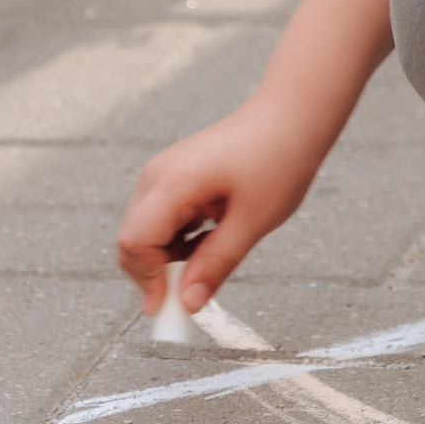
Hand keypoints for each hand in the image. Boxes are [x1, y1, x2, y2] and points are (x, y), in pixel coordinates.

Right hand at [116, 99, 322, 316]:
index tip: (172, 309)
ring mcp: (163, 172)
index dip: (148, 281)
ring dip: (170, 255)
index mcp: (172, 183)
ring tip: (216, 249)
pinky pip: (161, 216)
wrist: (292, 114)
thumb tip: (189, 305)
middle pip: (132, 239)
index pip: (135, 243)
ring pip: (146, 230)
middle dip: (155, 273)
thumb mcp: (253, 221)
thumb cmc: (278, 159)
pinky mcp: (175, 174)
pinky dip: (179, 237)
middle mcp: (157, 175)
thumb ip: (216, 264)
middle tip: (192, 293)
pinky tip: (213, 232)